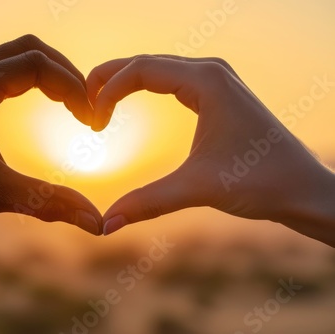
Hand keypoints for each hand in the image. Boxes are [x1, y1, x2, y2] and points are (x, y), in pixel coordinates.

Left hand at [0, 35, 101, 259]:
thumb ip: (48, 202)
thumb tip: (96, 222)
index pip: (35, 63)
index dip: (72, 87)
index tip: (89, 119)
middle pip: (30, 49)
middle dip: (66, 75)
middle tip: (86, 107)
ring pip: (16, 56)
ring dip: (49, 75)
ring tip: (72, 106)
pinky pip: (3, 70)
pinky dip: (31, 81)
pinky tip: (44, 106)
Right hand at [87, 55, 334, 245]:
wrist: (303, 188)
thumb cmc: (261, 182)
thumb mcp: (197, 188)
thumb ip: (147, 202)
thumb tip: (105, 225)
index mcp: (206, 80)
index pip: (140, 70)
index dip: (107, 90)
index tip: (93, 122)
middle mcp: (212, 71)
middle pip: (146, 61)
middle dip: (110, 78)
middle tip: (83, 102)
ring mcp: (217, 80)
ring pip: (159, 68)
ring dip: (126, 81)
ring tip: (100, 101)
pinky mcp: (219, 94)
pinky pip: (173, 80)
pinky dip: (146, 87)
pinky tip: (131, 101)